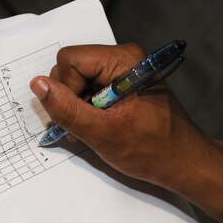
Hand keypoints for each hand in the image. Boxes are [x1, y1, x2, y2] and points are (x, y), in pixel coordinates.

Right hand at [30, 43, 222, 222]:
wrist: (185, 163)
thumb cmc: (152, 150)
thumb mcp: (103, 133)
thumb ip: (67, 108)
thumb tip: (38, 85)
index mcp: (123, 59)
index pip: (69, 60)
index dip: (66, 89)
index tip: (82, 116)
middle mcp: (123, 58)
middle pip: (71, 67)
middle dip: (71, 98)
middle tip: (89, 125)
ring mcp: (123, 71)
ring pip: (78, 80)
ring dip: (79, 107)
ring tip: (98, 129)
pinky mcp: (123, 85)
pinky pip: (91, 89)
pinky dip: (88, 110)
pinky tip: (102, 127)